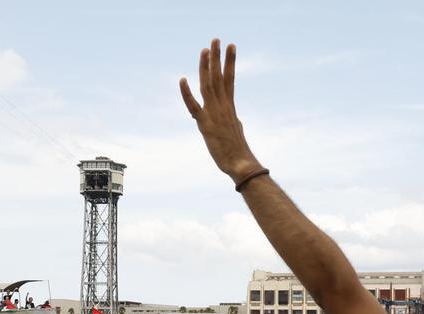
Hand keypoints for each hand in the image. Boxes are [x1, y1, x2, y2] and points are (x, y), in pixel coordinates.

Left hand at [180, 38, 262, 181]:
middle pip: (220, 77)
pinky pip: (194, 106)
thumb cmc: (239, 151)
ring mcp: (214, 114)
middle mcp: (222, 106)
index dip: (230, 62)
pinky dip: (187, 93)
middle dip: (218, 57)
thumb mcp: (236, 130)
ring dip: (206, 66)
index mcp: (230, 107)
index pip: (230, 79)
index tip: (231, 46)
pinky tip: (182, 80)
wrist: (241, 164)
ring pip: (209, 85)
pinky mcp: (205, 124)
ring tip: (206, 49)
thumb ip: (232, 119)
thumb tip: (234, 117)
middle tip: (216, 39)